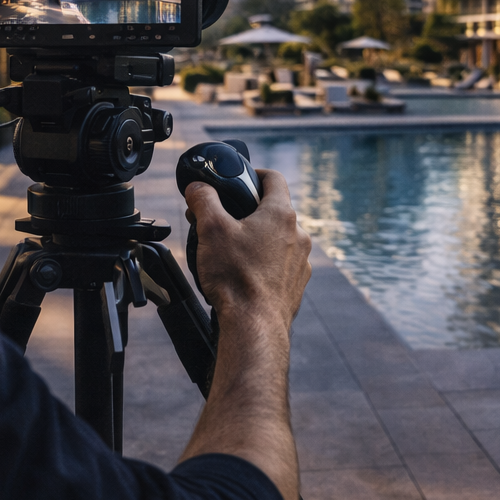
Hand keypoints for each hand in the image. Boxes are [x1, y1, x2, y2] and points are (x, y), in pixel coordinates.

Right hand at [184, 168, 309, 332]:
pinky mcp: (297, 284)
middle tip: (228, 220)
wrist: (254, 325)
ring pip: (280, 240)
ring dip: (260, 240)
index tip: (245, 178)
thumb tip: (198, 188)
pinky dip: (267, 264)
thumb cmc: (236, 278)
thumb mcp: (211, 229)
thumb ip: (203, 201)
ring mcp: (301, 261)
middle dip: (252, 212)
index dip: (257, 174)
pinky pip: (282, 265)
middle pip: (275, 211)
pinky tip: (246, 275)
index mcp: (280, 215)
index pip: (274, 179)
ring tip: (234, 252)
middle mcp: (298, 235)